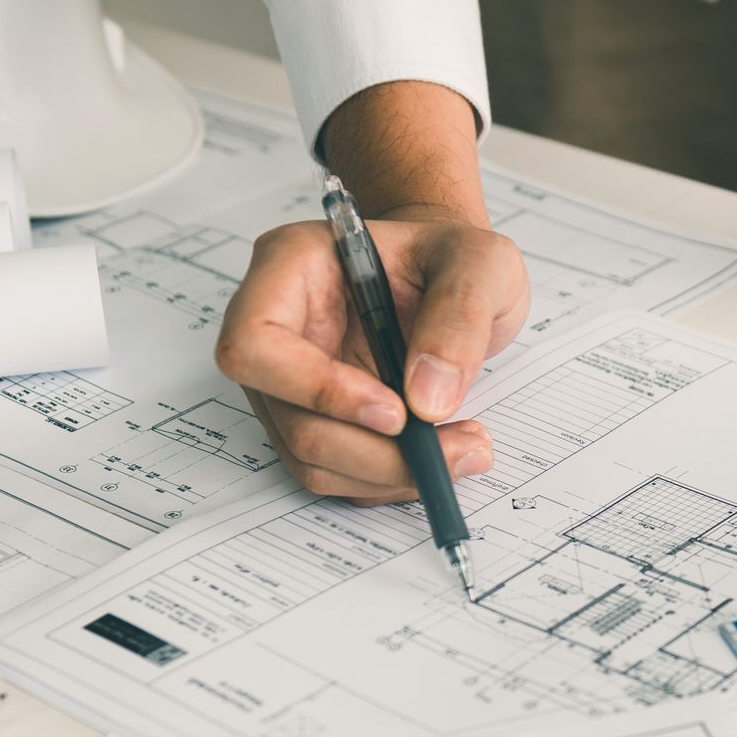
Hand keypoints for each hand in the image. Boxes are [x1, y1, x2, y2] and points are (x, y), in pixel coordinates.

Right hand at [216, 211, 526, 504]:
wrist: (455, 280)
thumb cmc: (453, 257)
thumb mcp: (481, 264)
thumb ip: (460, 316)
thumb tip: (427, 400)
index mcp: (292, 266)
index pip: (255, 342)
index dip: (316, 389)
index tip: (397, 411)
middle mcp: (279, 326)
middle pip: (288, 416)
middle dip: (373, 451)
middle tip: (454, 449)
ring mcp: (292, 380)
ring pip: (312, 457)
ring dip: (388, 473)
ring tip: (465, 449)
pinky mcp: (319, 419)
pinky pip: (339, 472)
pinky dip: (391, 480)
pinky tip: (442, 453)